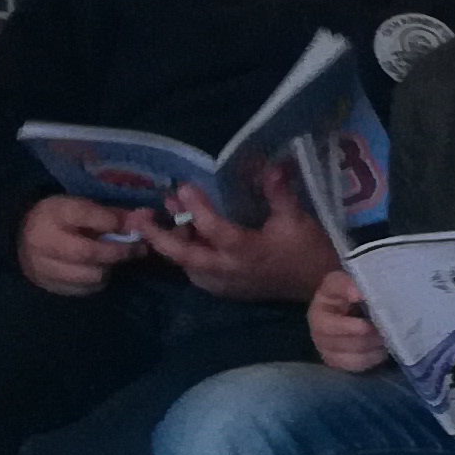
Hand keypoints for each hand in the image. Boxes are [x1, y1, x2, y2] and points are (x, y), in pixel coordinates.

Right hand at [17, 192, 142, 296]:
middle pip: (89, 253)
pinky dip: (95, 281)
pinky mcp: (46, 285)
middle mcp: (43, 241)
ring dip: (108, 268)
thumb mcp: (85, 207)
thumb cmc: (63, 219)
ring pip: (90, 275)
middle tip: (137, 249)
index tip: (136, 227)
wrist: (23, 235)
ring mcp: (42, 266)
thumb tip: (147, 217)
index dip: (115, 222)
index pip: (87, 215)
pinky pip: (83, 289)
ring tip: (110, 260)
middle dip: (119, 252)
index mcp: (55, 213)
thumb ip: (115, 215)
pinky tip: (96, 270)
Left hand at [138, 177, 339, 303]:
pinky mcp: (223, 288)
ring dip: (170, 242)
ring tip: (158, 218)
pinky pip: (194, 271)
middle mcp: (226, 269)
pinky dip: (184, 254)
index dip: (196, 208)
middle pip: (182, 254)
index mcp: (245, 251)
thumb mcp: (296, 219)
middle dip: (157, 235)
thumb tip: (272, 165)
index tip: (183, 186)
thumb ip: (279, 193)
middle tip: (137, 215)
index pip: (212, 229)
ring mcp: (222, 282)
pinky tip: (184, 237)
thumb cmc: (307, 251)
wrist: (318, 286)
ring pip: (184, 263)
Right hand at [307, 268, 387, 372]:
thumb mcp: (344, 280)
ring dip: (372, 348)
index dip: (348, 327)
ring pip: (352, 358)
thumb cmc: (349, 289)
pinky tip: (382, 347)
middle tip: (387, 329)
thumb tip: (357, 293)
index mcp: (317, 314)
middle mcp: (318, 336)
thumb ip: (347, 284)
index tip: (369, 324)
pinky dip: (373, 358)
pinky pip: (358, 366)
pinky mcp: (341, 362)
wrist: (355, 301)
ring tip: (386, 337)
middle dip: (367, 337)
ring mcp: (328, 351)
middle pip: (343, 345)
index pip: (327, 327)